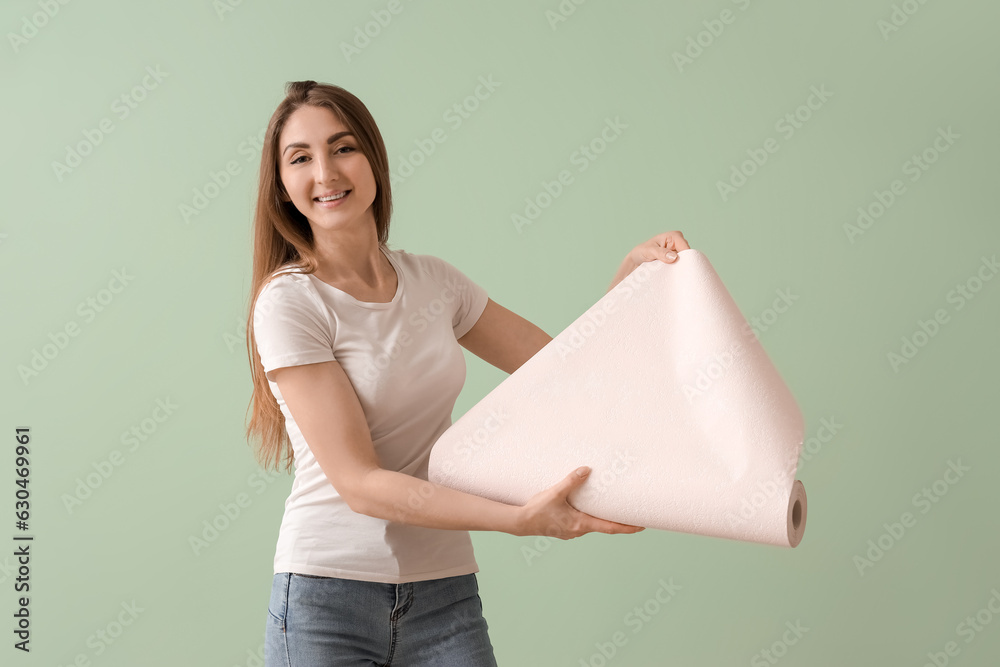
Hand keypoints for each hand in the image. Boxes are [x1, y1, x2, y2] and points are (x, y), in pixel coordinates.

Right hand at [515, 466, 645, 538]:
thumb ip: (571, 481)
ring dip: (603, 518)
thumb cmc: (537, 510)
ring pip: (592, 524)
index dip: (627, 527)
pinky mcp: (565, 529)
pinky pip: (582, 523)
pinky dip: (590, 517)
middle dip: (618, 521)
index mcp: (581, 524)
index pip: (610, 527)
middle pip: (604, 526)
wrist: (520, 522)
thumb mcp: (555, 493)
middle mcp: (579, 531)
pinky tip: (588, 508)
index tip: (642, 526)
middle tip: (633, 514)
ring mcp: (571, 531)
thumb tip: (586, 469)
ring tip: (612, 508)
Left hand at [607, 231, 691, 292]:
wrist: (636, 260)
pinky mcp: (676, 261)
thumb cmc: (642, 251)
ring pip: (685, 262)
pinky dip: (678, 271)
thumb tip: (674, 257)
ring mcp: (678, 253)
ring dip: (681, 268)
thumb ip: (661, 253)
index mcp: (674, 236)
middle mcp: (679, 243)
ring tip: (675, 275)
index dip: (686, 257)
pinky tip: (675, 276)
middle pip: (688, 255)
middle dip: (684, 263)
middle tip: (679, 274)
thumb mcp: (649, 251)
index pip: (685, 247)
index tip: (681, 268)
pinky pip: (681, 267)